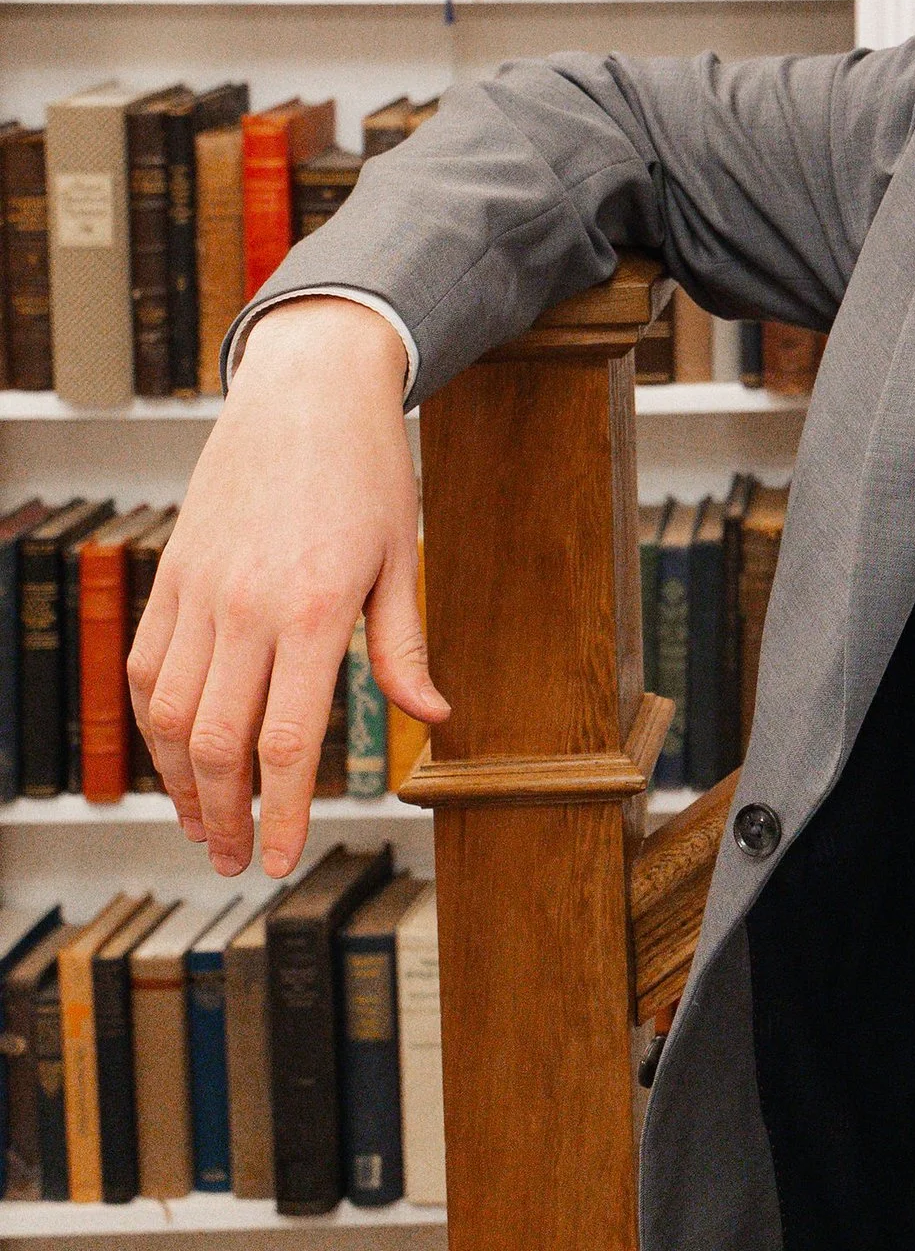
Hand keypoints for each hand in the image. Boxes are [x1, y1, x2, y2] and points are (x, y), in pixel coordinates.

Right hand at [128, 298, 446, 879]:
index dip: (280, 814)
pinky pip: (145, 666)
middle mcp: (245, 605)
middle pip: (217, 743)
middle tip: (235, 860)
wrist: (307, 388)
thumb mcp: (401, 556)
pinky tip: (176, 752)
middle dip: (222, 816)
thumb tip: (435, 719)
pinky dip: (153, 721)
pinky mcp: (172, 573)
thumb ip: (404, 647)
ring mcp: (199, 589)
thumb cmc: (368, 470)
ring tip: (202, 821)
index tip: (280, 861)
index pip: (285, 741)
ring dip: (179, 780)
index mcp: (313, 609)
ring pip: (169, 713)